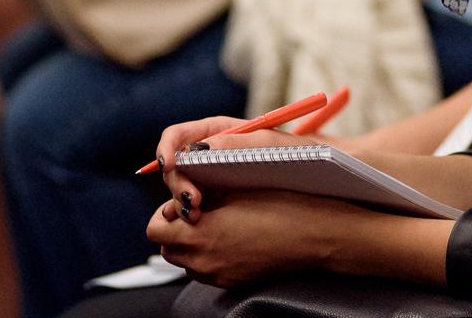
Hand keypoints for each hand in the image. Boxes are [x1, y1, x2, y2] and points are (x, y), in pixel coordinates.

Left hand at [147, 189, 364, 288]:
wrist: (316, 234)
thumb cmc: (281, 203)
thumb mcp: (236, 188)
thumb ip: (200, 191)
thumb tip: (181, 192)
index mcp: (201, 234)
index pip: (156, 228)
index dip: (166, 211)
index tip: (185, 199)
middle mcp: (205, 261)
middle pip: (167, 248)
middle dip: (175, 229)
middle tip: (198, 209)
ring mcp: (219, 275)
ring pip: (185, 261)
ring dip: (191, 243)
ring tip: (216, 223)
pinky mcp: (233, 282)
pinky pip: (207, 271)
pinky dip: (210, 255)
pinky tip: (232, 237)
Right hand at [154, 118, 317, 210]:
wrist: (324, 176)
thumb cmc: (301, 152)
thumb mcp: (270, 144)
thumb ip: (235, 143)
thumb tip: (200, 149)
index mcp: (218, 132)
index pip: (177, 136)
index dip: (166, 149)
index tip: (169, 166)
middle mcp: (210, 155)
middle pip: (175, 167)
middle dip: (176, 183)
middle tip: (192, 201)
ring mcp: (214, 179)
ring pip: (183, 189)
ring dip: (182, 201)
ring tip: (196, 214)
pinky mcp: (220, 201)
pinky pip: (197, 207)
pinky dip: (193, 214)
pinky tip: (202, 221)